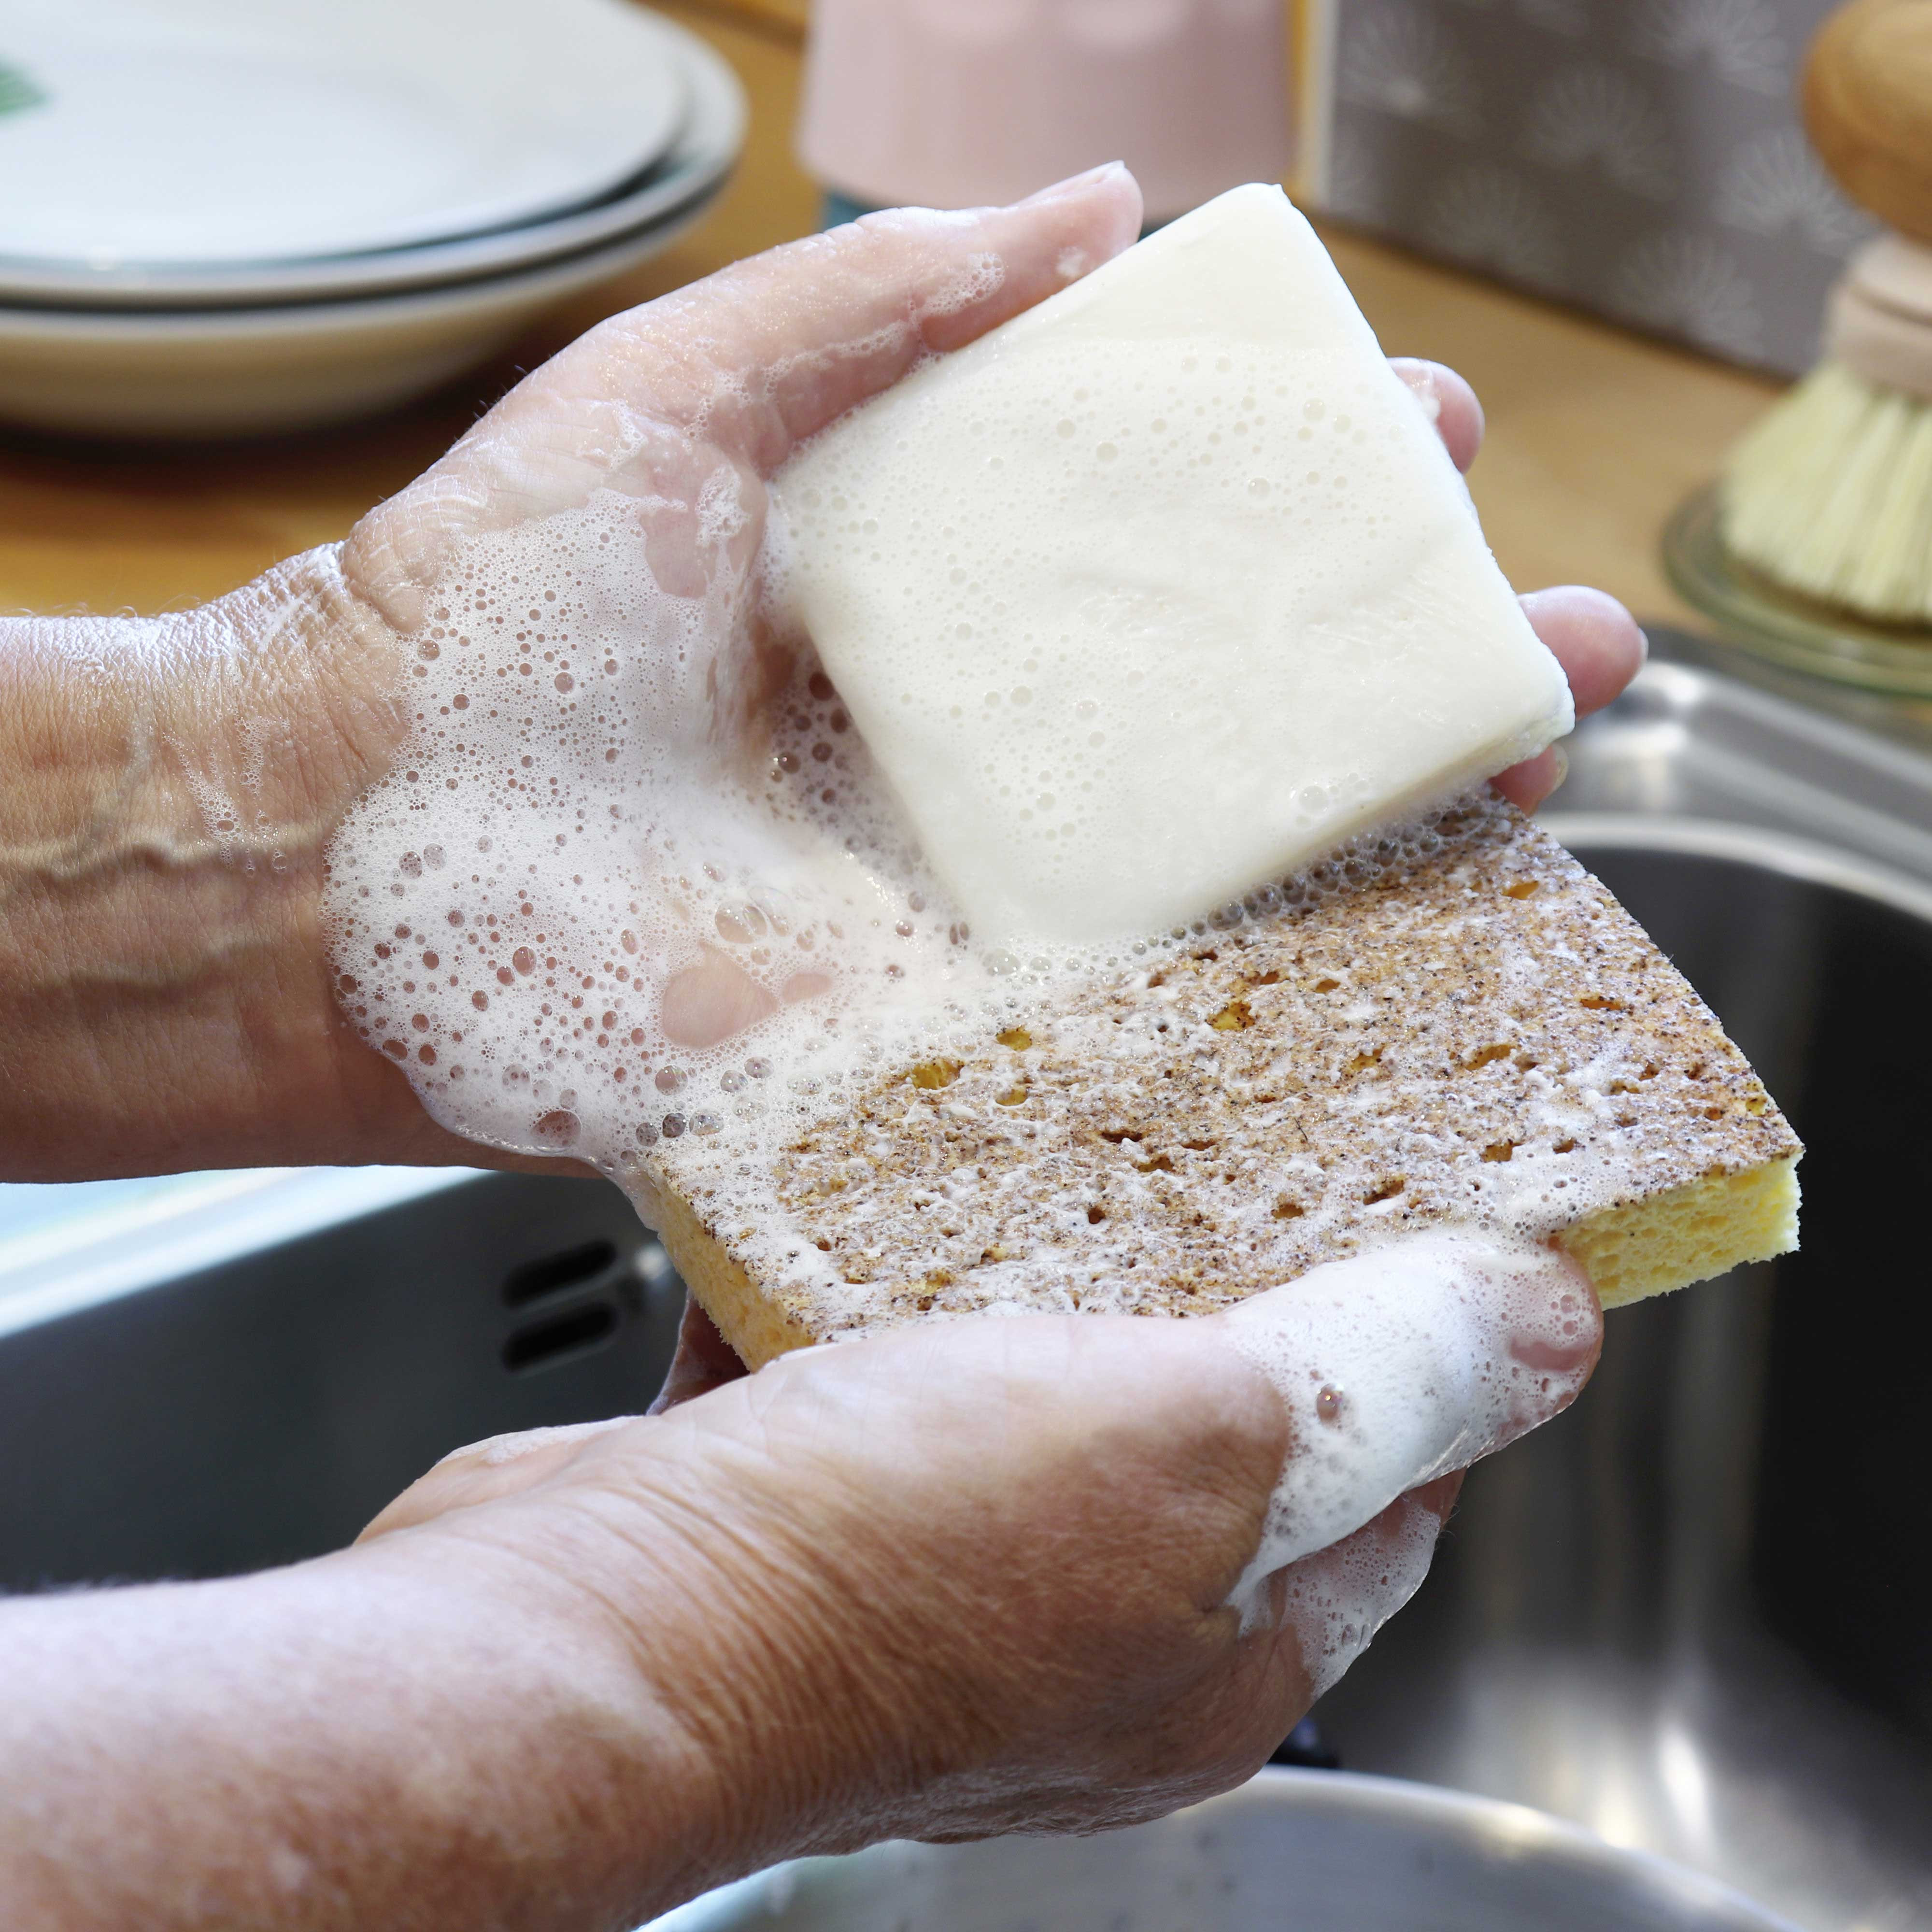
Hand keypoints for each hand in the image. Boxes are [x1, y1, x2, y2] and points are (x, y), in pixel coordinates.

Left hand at [0, 165, 1641, 1183]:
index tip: (1408, 426)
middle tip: (1539, 609)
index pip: (1165, 523)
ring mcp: (976, 893)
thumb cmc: (477, 621)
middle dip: (1403, 643)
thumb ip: (881, 305)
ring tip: (1547, 728)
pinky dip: (1293, 959)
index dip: (1302, 478)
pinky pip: (1153, 995)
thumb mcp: (676, 394)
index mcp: (925, 591)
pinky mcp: (954, 1025)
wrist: (348, 861)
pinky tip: (1432, 906)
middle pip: (1236, 689)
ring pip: (1236, 843)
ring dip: (1402, 791)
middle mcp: (972, 742)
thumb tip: (1088, 209)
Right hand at [365, 1239, 1599, 1864]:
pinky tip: (853, 1209)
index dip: (1403, 1362)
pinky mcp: (803, 1522)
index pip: (1379, 1495)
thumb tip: (1548, 1334)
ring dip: (1026, 1291)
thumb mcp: (1197, 1444)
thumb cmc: (882, 1569)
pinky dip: (871, 1301)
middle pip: (1194, 1438)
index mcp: (1211, 1655)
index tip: (1394, 1232)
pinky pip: (868, 1381)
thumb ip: (1374, 1383)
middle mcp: (1081, 1642)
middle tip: (1203, 1153)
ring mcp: (933, 1586)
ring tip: (1030, 1158)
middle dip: (1202, 1297)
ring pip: (1023, 1398)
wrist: (589, 1635)